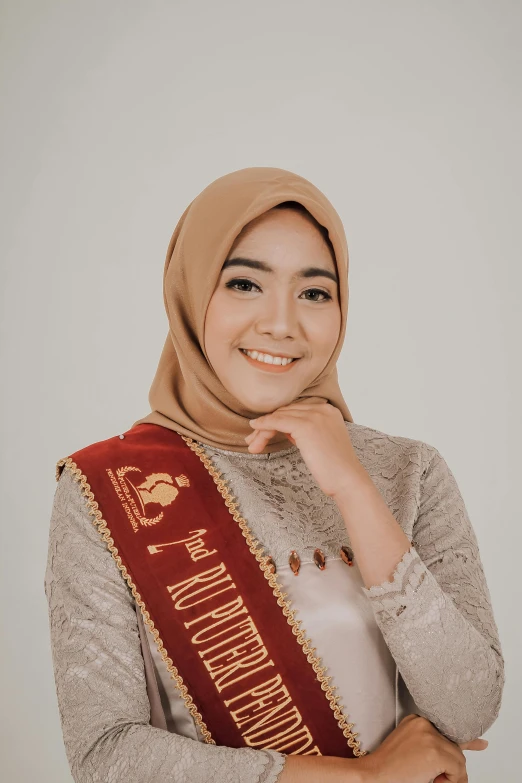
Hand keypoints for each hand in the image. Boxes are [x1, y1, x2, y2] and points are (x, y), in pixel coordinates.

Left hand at [246, 400, 361, 498]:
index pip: (295, 410)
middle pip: (286, 411)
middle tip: (253, 440)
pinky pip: (277, 421)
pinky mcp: (306, 425)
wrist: (347, 480)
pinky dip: (264, 425)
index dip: (277, 420)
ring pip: (279, 416)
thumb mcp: (320, 442)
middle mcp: (322, 408)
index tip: (263, 433)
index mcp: (328, 410)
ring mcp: (314, 415)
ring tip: (253, 445)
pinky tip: (255, 431)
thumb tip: (283, 429)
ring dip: (262, 429)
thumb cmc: (334, 467)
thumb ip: (304, 431)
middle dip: (267, 425)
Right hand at [357, 714, 487, 782]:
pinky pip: (457, 768)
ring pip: (459, 759)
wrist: (373, 775)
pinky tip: (433, 780)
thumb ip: (437, 746)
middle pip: (455, 748)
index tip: (481, 744)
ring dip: (450, 776)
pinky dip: (450, 780)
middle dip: (451, 767)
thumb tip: (469, 749)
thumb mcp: (414, 750)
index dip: (467, 741)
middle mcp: (424, 723)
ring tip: (430, 780)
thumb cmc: (391, 768)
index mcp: (417, 721)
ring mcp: (429, 736)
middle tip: (436, 779)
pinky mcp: (434, 751)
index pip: (448, 728)